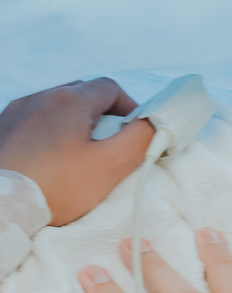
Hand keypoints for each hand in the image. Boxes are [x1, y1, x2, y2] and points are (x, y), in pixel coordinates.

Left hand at [0, 79, 153, 223]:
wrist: (1, 205)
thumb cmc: (53, 187)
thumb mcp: (108, 166)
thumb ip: (139, 139)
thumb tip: (155, 123)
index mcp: (70, 100)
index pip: (111, 88)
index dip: (130, 107)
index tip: (135, 132)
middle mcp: (41, 97)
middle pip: (82, 94)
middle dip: (102, 114)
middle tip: (109, 145)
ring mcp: (17, 111)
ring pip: (56, 107)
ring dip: (74, 123)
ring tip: (79, 156)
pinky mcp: (2, 128)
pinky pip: (34, 121)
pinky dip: (49, 132)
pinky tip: (50, 159)